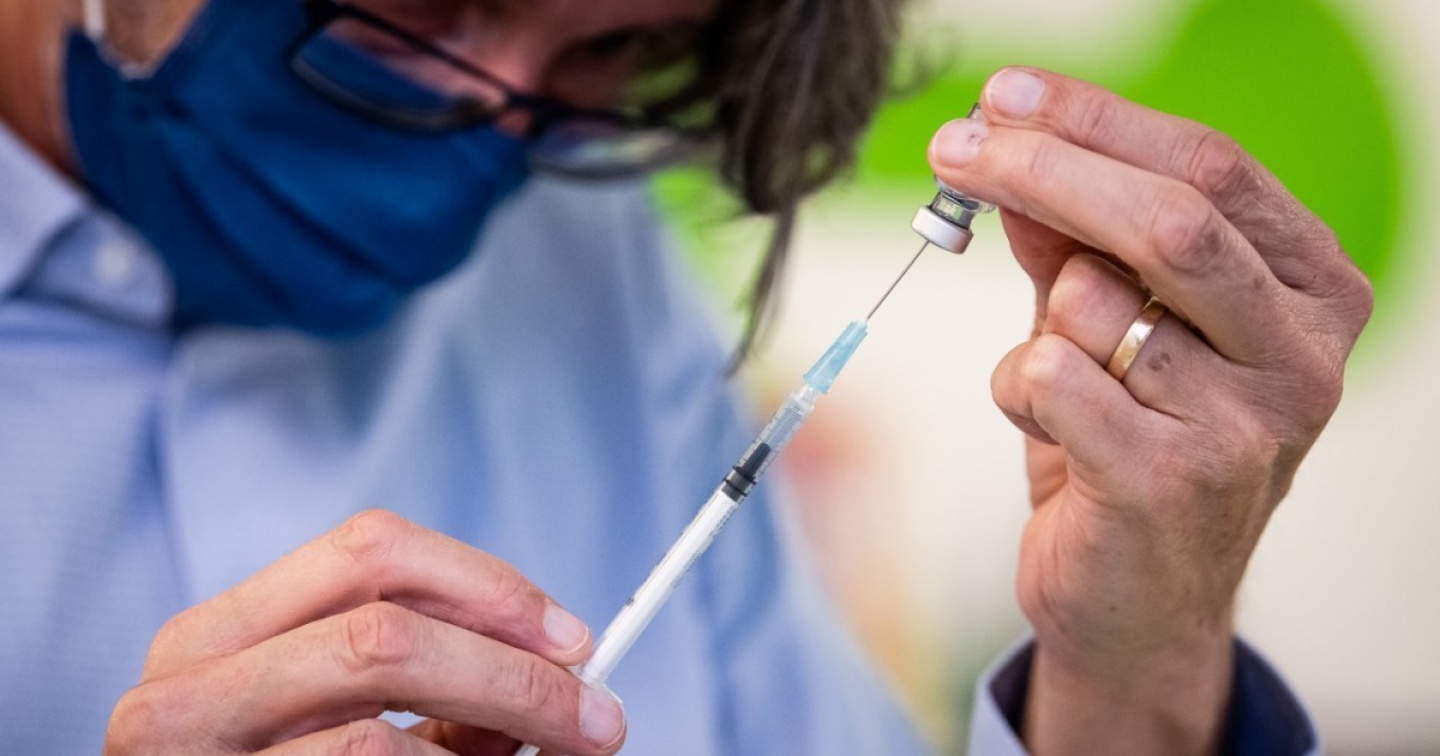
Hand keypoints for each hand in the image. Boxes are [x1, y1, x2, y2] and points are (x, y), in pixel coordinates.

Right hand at [103, 510, 625, 755]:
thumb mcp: (340, 715)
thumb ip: (430, 686)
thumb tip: (563, 679)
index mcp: (219, 632)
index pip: (370, 551)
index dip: (488, 585)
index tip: (572, 637)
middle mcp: (185, 689)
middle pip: (384, 633)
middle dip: (513, 674)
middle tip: (596, 717)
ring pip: (377, 734)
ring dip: (493, 740)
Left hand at [928, 68, 1371, 754]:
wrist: (1138, 602)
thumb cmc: (1127, 445)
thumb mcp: (1111, 326)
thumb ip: (1077, 241)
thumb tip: (1014, 146)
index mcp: (1311, 289)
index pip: (1211, 167)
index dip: (1098, 119)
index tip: (1003, 96)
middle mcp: (1302, 352)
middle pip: (1167, 219)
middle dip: (1044, 169)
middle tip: (955, 147)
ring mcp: (1249, 422)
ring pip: (1091, 303)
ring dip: (1036, 327)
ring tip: (1054, 383)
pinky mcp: (1173, 480)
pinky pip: (1052, 376)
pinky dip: (1019, 388)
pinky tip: (1048, 428)